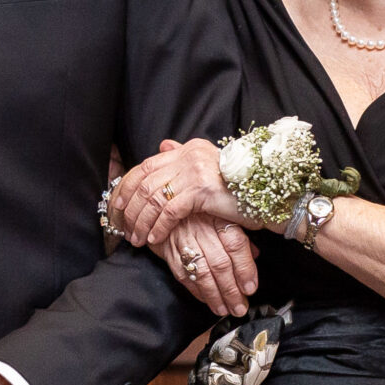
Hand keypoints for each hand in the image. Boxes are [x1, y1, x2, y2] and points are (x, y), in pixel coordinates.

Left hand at [111, 139, 248, 243]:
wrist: (268, 197)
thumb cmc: (238, 189)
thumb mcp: (209, 169)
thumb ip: (183, 158)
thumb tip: (162, 145)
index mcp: (189, 149)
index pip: (146, 165)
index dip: (126, 187)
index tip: (116, 206)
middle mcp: (190, 155)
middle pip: (145, 182)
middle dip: (130, 208)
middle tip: (123, 227)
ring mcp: (195, 171)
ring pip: (154, 198)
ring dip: (142, 221)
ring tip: (137, 239)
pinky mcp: (202, 190)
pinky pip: (171, 211)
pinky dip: (159, 226)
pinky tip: (154, 239)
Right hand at [156, 212, 257, 314]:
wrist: (162, 208)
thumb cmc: (197, 213)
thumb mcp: (221, 215)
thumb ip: (238, 236)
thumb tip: (255, 255)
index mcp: (219, 218)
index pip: (236, 245)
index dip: (245, 268)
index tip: (250, 288)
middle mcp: (201, 229)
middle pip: (220, 263)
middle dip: (231, 290)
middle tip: (240, 307)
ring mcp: (184, 241)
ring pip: (202, 273)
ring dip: (215, 296)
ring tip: (225, 309)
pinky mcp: (170, 252)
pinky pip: (184, 275)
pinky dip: (197, 292)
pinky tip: (208, 301)